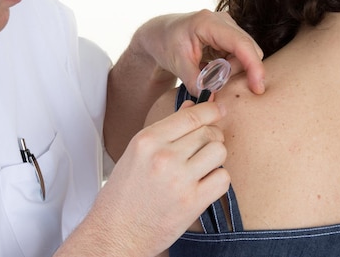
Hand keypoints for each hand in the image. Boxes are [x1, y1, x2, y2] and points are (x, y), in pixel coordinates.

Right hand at [61, 101, 228, 256]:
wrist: (116, 233)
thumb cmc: (124, 194)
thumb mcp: (137, 153)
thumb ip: (165, 129)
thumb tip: (191, 107)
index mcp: (147, 140)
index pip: (190, 116)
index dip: (210, 110)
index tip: (219, 109)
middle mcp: (164, 156)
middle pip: (208, 132)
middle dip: (212, 136)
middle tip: (204, 147)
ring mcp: (180, 179)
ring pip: (219, 152)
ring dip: (216, 158)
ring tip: (202, 166)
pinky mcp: (193, 202)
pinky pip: (223, 179)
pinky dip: (218, 179)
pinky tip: (204, 184)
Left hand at [132, 10, 264, 96]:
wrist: (160, 35)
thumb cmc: (166, 44)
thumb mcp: (177, 64)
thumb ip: (195, 81)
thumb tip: (211, 99)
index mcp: (209, 23)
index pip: (241, 44)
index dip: (253, 66)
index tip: (257, 88)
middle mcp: (224, 21)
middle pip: (248, 50)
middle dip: (239, 72)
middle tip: (214, 83)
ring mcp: (228, 28)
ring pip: (246, 56)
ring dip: (232, 71)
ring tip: (207, 74)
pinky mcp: (229, 37)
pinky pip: (240, 57)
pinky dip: (229, 69)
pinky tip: (211, 70)